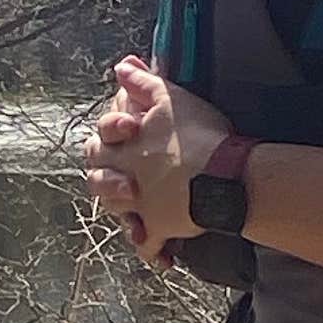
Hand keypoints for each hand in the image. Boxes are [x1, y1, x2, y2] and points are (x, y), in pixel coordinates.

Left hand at [84, 58, 226, 254]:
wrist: (225, 174)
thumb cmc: (200, 134)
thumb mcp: (171, 98)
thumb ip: (143, 82)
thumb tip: (121, 66)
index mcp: (125, 148)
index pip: (98, 142)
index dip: (109, 135)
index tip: (129, 129)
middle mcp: (125, 178)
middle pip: (98, 180)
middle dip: (106, 177)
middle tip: (125, 174)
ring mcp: (140, 206)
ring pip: (117, 212)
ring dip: (123, 210)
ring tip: (135, 210)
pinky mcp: (159, 228)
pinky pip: (149, 245)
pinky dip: (153, 250)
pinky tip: (162, 257)